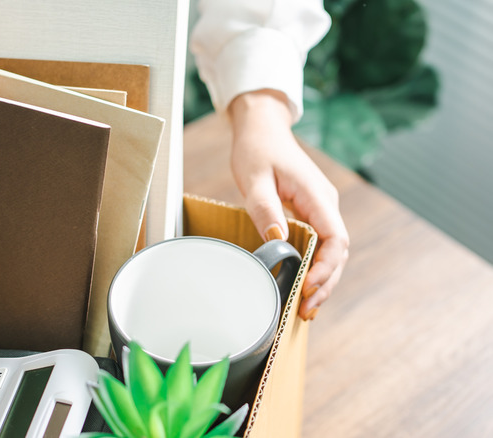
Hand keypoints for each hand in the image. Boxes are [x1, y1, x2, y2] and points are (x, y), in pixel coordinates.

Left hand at [227, 89, 348, 320]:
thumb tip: (278, 242)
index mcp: (316, 195)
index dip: (326, 267)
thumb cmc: (257, 150)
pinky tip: (304, 286)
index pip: (335, 239)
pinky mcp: (311, 211)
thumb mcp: (254, 179)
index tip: (307, 287)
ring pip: (331, 250)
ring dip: (322, 279)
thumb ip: (265, 210)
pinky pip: (320, 243)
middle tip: (306, 310)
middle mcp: (325, 203)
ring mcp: (320, 207)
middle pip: (338, 251)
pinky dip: (315, 266)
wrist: (262, 128)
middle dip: (326, 282)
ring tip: (306, 307)